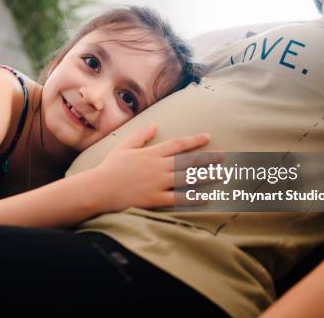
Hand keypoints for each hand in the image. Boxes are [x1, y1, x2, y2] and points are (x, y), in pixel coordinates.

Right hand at [93, 123, 218, 212]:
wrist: (99, 188)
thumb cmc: (109, 167)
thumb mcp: (124, 146)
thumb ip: (141, 136)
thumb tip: (155, 125)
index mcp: (152, 153)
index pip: (178, 144)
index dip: (195, 140)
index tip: (208, 137)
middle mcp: (158, 166)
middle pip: (188, 161)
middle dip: (208, 158)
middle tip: (224, 157)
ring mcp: (158, 183)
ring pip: (188, 178)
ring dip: (206, 176)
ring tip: (222, 175)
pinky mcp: (155, 199)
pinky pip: (178, 199)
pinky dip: (193, 198)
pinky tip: (206, 198)